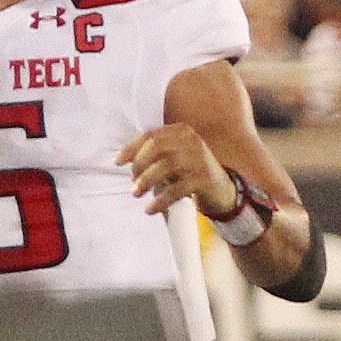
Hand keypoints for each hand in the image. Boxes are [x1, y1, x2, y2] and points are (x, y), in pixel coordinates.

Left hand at [116, 123, 238, 217]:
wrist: (222, 189)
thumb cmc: (190, 172)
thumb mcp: (174, 157)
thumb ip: (154, 154)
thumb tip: (124, 159)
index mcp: (181, 132)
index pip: (151, 135)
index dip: (131, 148)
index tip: (118, 162)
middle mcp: (191, 141)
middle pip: (156, 146)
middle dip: (139, 164)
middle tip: (132, 181)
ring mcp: (199, 159)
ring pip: (166, 165)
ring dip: (147, 181)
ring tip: (136, 193)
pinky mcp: (204, 179)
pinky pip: (177, 189)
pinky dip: (161, 200)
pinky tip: (150, 209)